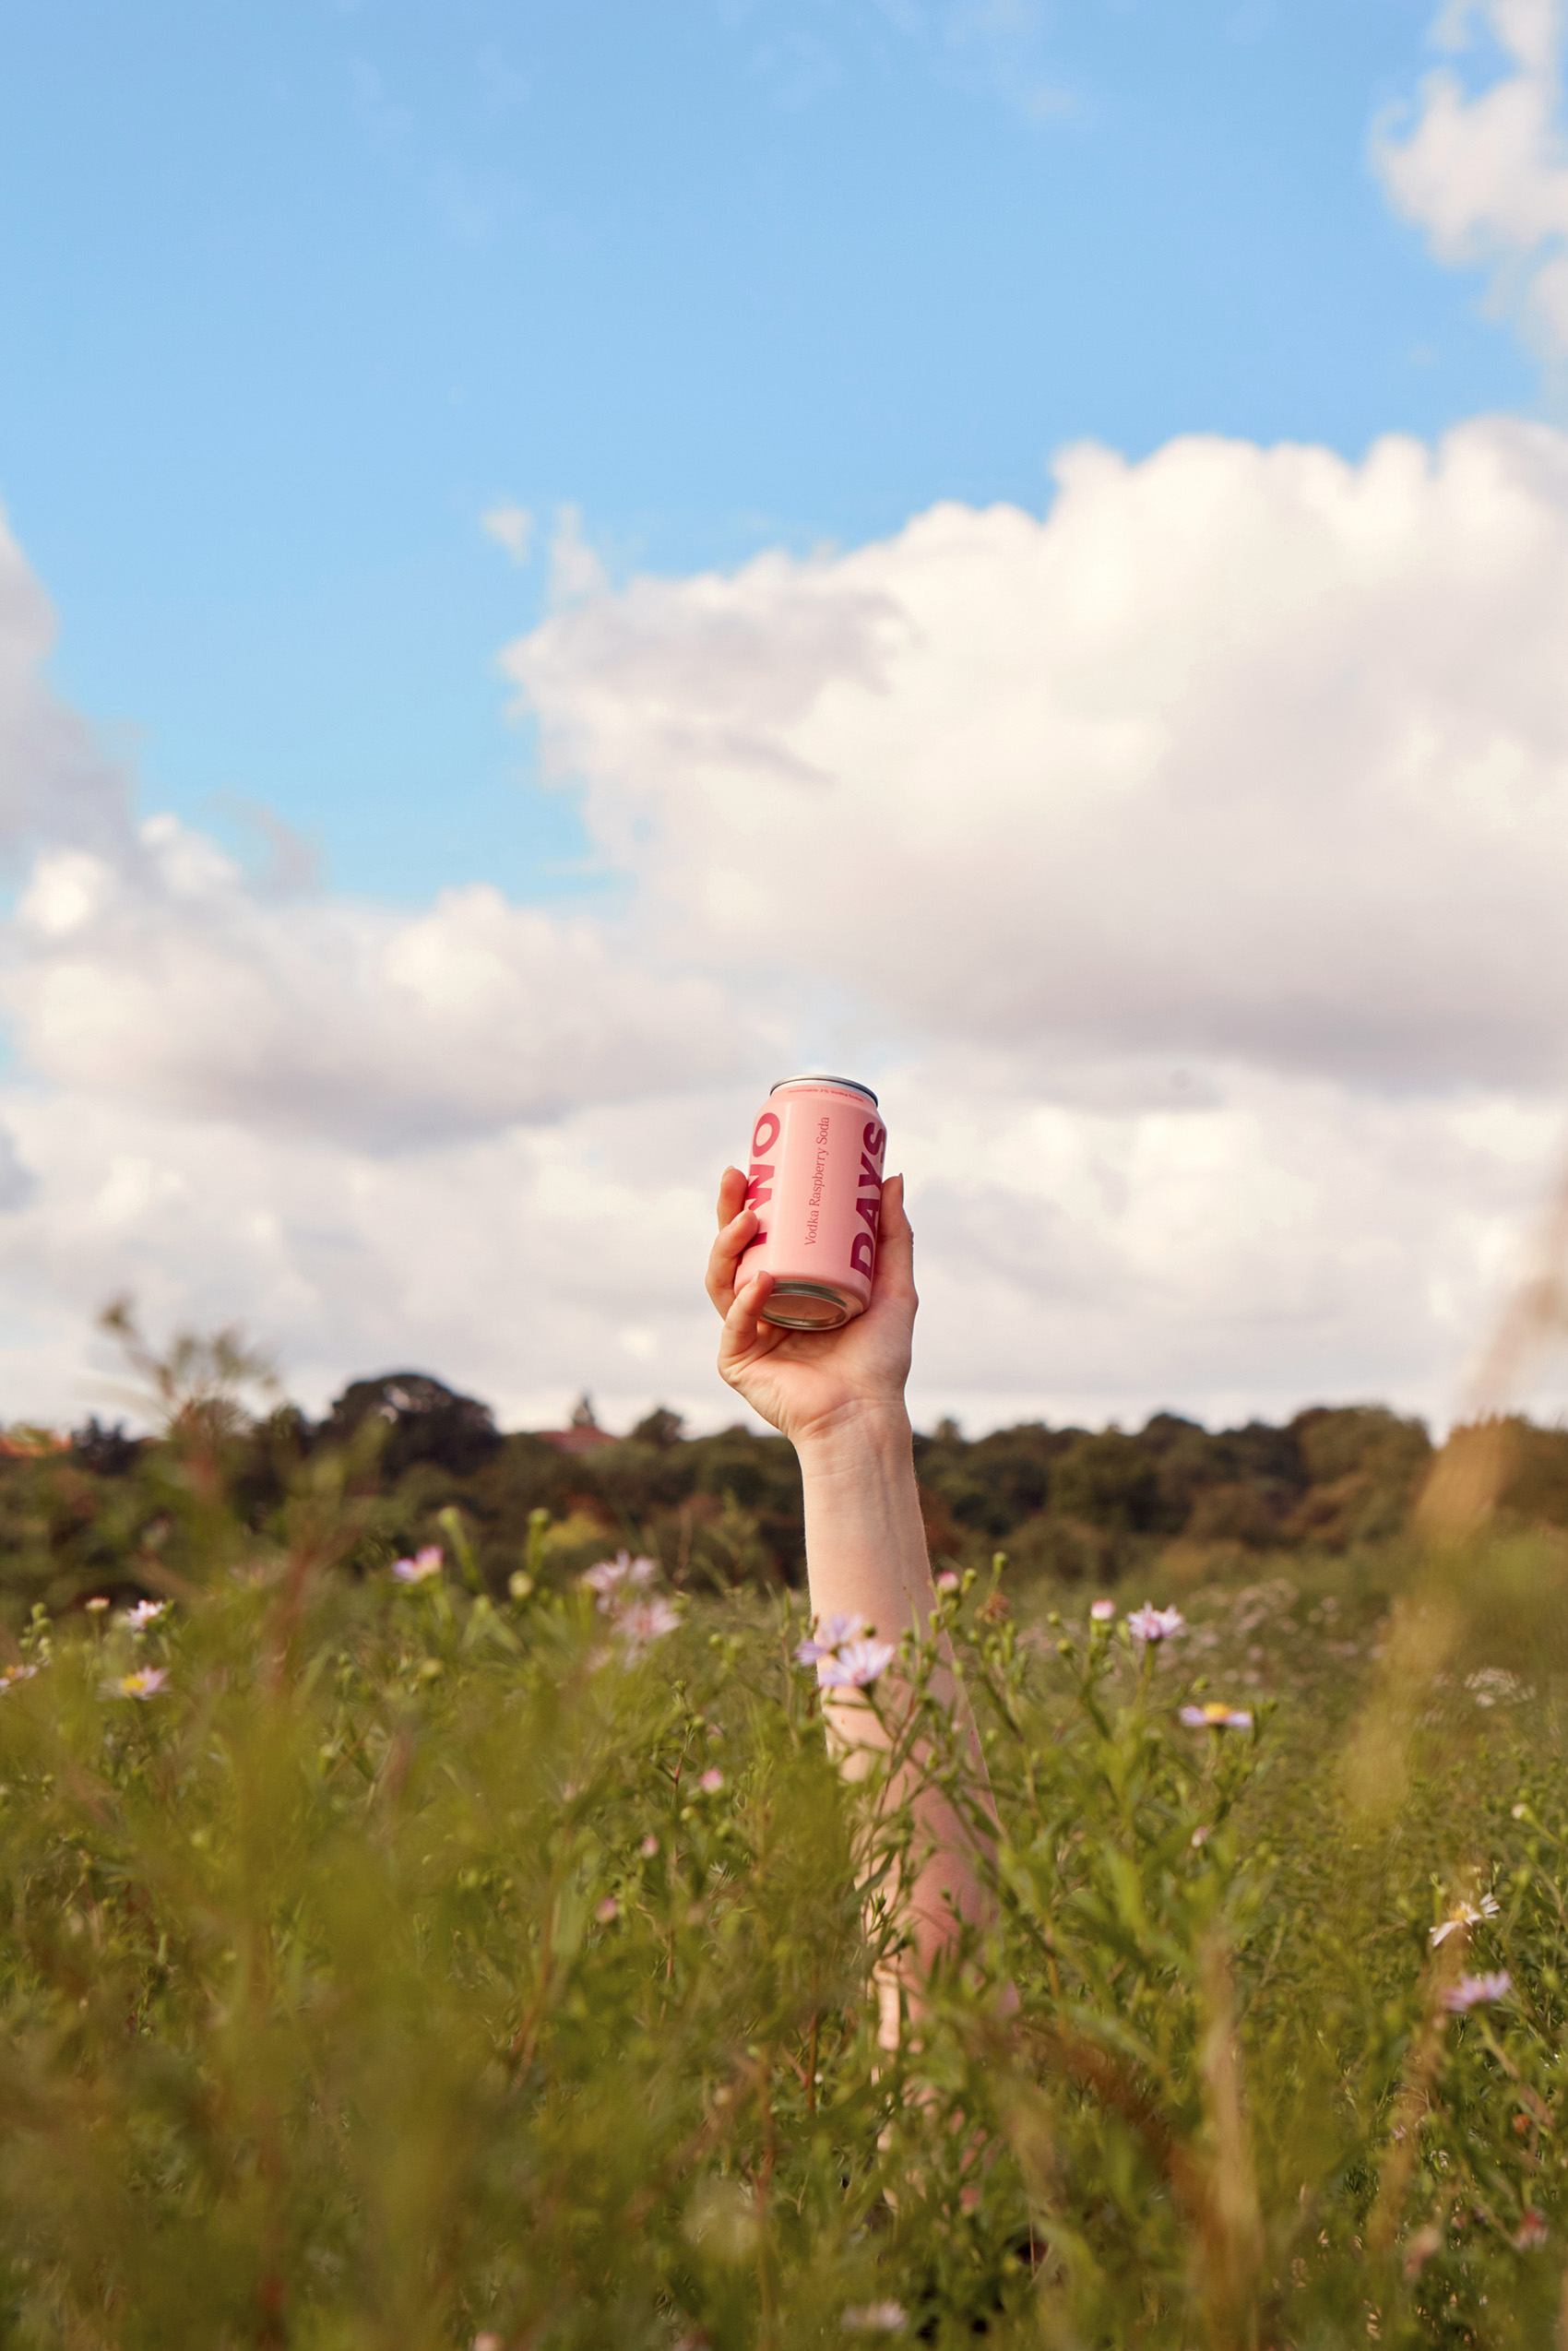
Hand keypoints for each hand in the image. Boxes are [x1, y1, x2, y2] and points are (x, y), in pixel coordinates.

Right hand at [705, 1167, 916, 1448]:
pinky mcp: (737, 1362)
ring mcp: (747, 1334)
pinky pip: (735, 1324)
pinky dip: (746, 1301)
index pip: (763, 1239)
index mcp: (790, 1289)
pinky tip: (759, 1282)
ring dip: (727, 1246)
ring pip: (721, 1281)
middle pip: (733, 1251)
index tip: (758, 1163)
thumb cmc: (881, 1361)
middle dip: (727, 1212)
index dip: (753, 1201)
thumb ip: (893, 1236)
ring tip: (748, 1220)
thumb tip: (891, 1177)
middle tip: (734, 1176)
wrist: (867, 1416)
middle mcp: (763, 1308)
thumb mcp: (894, 1288)